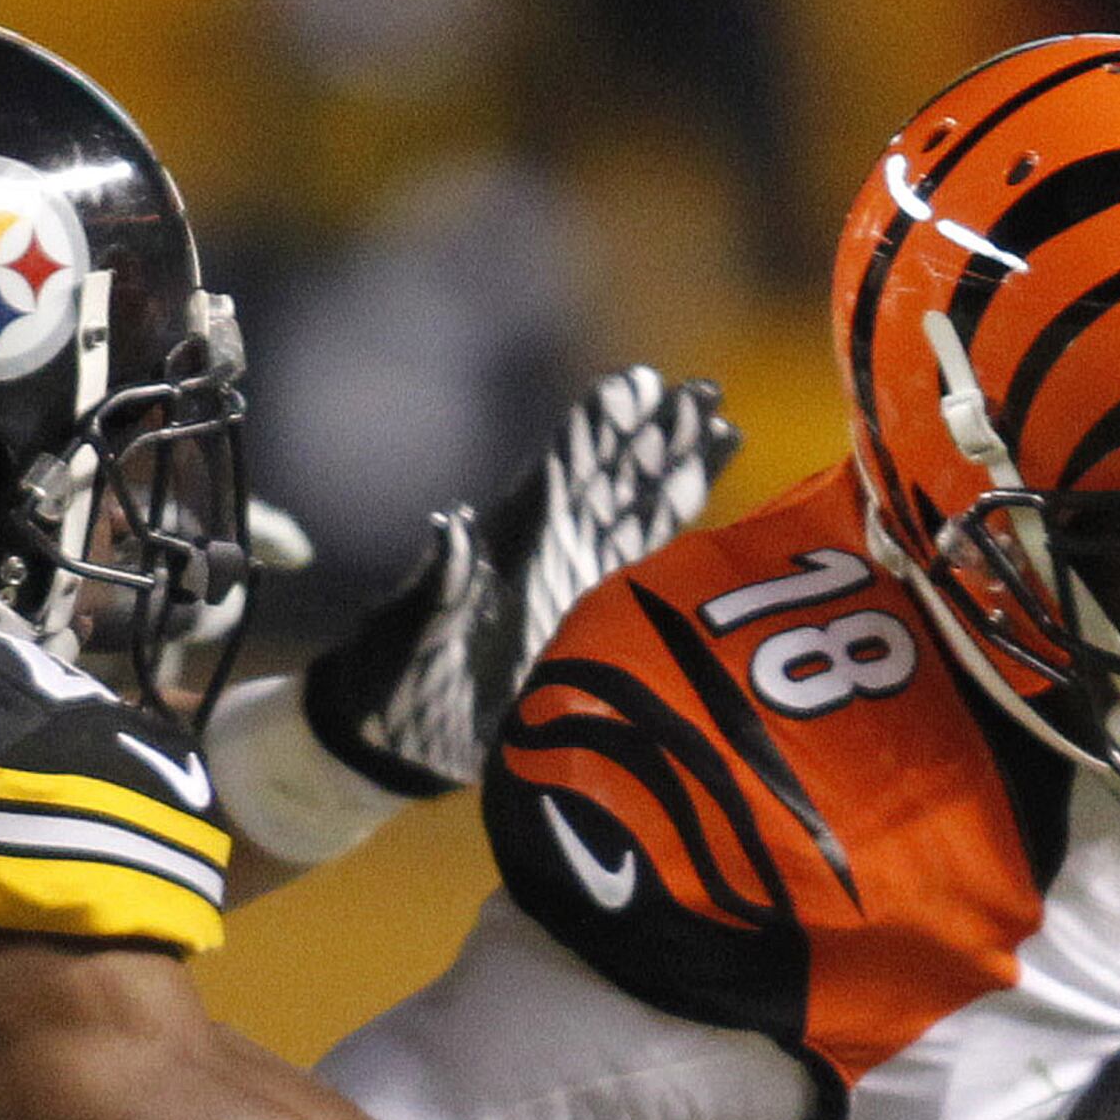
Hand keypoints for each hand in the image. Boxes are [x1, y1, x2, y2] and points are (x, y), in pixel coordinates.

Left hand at [305, 368, 738, 795]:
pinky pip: (645, 561)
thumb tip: (451, 522)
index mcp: (505, 539)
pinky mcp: (592, 612)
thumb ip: (435, 581)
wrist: (406, 734)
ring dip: (678, 470)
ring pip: (637, 510)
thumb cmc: (396, 678)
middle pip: (610, 476)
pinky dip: (679, 531)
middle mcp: (546, 545)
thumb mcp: (408, 630)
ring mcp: (572, 575)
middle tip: (704, 390)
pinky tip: (713, 505)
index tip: (637, 385)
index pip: (561, 469)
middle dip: (655, 434)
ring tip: (723, 423)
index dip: (596, 428)